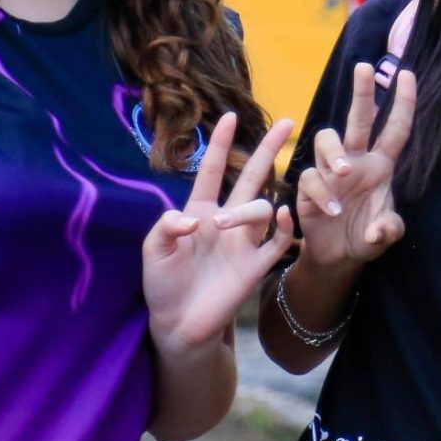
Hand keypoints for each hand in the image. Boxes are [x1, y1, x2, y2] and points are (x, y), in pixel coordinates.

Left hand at [143, 112, 295, 348]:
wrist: (178, 324)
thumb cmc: (162, 284)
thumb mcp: (153, 251)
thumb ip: (165, 227)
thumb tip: (191, 220)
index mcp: (199, 212)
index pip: (213, 170)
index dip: (220, 144)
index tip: (228, 116)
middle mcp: (226, 221)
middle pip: (252, 177)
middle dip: (268, 149)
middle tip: (288, 122)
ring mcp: (244, 242)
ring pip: (263, 208)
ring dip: (250, 208)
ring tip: (226, 224)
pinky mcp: (256, 265)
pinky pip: (278, 242)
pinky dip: (286, 228)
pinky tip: (286, 215)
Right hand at [294, 64, 414, 270]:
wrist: (339, 257)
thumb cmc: (366, 236)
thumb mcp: (386, 235)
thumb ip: (388, 230)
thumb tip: (377, 230)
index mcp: (380, 165)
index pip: (395, 129)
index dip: (402, 103)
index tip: (407, 74)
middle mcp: (356, 160)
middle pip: (359, 119)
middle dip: (362, 92)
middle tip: (363, 67)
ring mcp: (330, 172)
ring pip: (327, 139)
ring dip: (334, 153)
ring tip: (344, 173)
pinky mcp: (309, 187)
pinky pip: (311, 177)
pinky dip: (322, 192)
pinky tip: (331, 211)